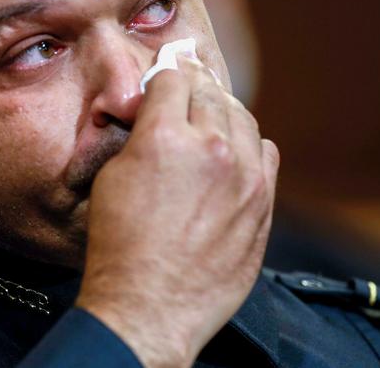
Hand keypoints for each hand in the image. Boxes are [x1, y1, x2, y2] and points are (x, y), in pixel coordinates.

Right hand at [75, 54, 278, 366]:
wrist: (151, 306)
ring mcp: (244, 176)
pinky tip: (236, 153)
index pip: (173, 78)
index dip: (166, 74)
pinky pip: (266, 152)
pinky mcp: (263, 202)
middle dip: (195, 87)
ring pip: (243, 118)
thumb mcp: (113, 179)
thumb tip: (156, 114)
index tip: (166, 76)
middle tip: (187, 87)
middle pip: (211, 92)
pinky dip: (250, 145)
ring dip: (224, 112)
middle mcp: (210, 148)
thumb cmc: (121, 247)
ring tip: (211, 119)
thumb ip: (140, 136)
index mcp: (164, 136)